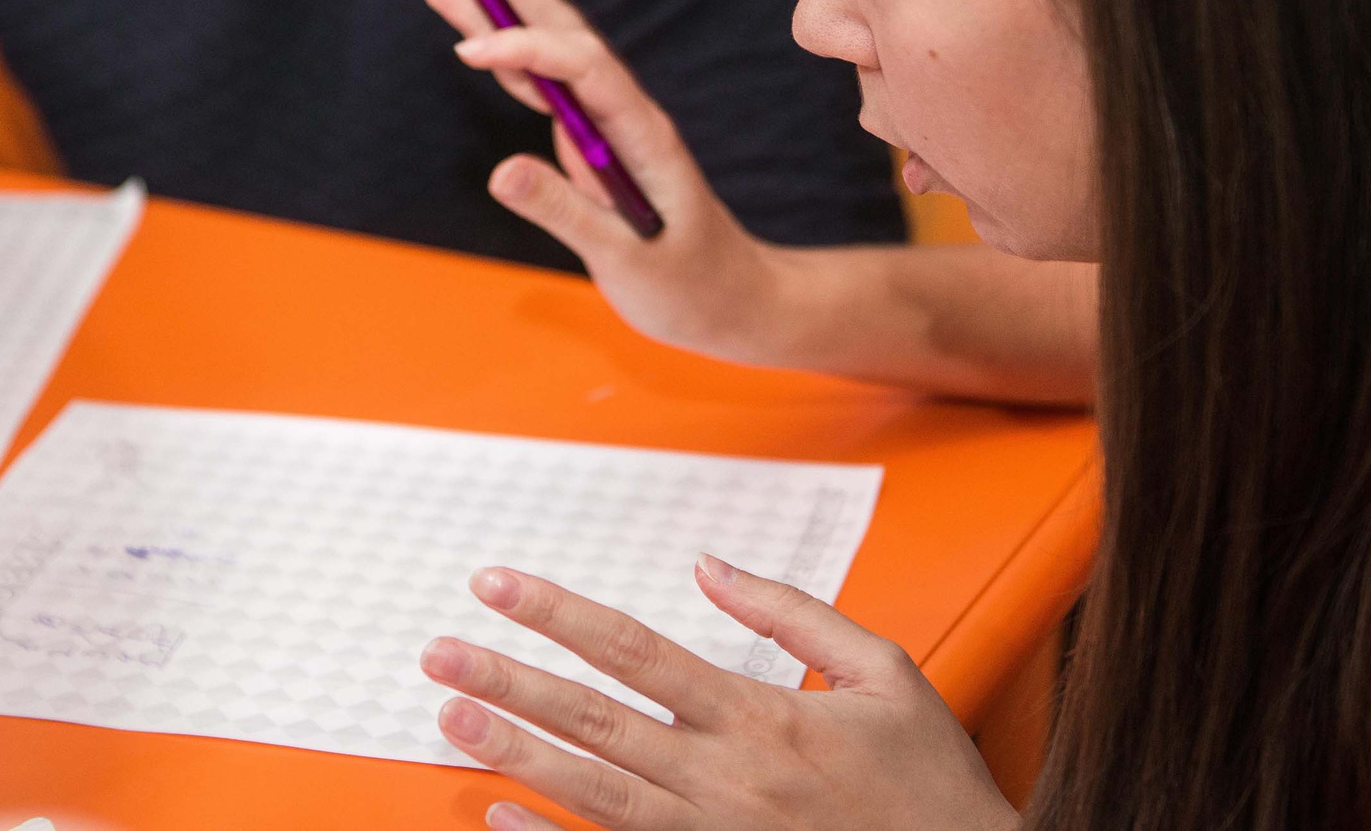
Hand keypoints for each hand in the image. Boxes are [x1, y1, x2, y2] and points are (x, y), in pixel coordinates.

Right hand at [418, 0, 777, 361]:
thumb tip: (499, 170)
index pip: (585, 71)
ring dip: (504, 16)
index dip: (529, 50)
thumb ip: (564, 214)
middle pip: (566, 40)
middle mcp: (626, 115)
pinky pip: (548, 90)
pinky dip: (514, 58)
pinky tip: (489, 31)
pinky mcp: (594, 144)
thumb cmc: (689, 287)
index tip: (471, 49)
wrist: (732, 302)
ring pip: (552, 57)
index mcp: (642, 134)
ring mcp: (609, 126)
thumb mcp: (625, 261)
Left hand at [420, 557, 1016, 830]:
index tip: (497, 585)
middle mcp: (724, 781)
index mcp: (762, 718)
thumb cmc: (931, 786)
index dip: (557, 613)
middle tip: (438, 655)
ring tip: (450, 720)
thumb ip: (794, 615)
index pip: (634, 650)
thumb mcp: (887, 674)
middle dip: (509, 682)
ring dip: (515, 753)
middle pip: (594, 720)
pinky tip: (496, 817)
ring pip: (591, 791)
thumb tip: (710, 564)